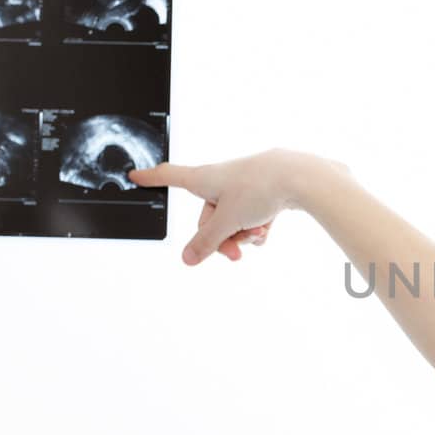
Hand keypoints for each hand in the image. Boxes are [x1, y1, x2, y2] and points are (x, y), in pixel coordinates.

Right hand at [128, 147, 299, 264]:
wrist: (300, 176)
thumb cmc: (259, 188)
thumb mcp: (227, 221)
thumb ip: (207, 242)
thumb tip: (187, 259)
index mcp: (203, 178)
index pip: (169, 177)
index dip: (151, 179)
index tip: (134, 176)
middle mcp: (220, 179)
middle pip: (207, 217)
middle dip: (220, 238)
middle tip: (235, 255)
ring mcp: (242, 185)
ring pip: (231, 220)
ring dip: (241, 234)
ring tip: (256, 235)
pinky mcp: (262, 191)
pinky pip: (250, 216)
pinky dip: (256, 227)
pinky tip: (267, 230)